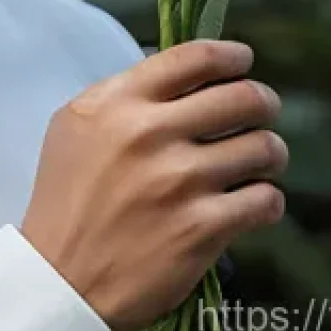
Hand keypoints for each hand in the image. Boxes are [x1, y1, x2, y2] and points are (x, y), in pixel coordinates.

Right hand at [19, 39, 287, 330]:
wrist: (62, 274)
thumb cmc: (66, 195)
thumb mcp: (75, 124)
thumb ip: (122, 94)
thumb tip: (178, 77)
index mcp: (117, 102)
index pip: (193, 58)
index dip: (231, 56)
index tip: (242, 62)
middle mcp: (149, 133)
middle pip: (241, 98)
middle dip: (261, 102)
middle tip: (260, 112)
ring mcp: (179, 181)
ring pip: (263, 148)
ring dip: (268, 152)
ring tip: (258, 159)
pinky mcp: (203, 228)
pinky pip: (266, 200)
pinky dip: (265, 199)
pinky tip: (248, 201)